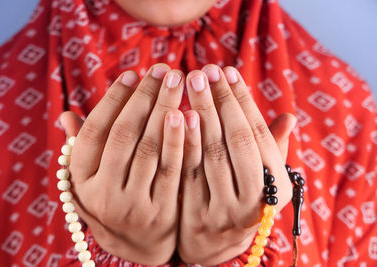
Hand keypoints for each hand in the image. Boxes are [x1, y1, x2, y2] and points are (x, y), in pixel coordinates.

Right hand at [60, 64, 185, 264]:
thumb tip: (66, 117)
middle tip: (162, 69)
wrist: (138, 245)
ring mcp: (132, 205)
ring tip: (176, 81)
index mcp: (81, 180)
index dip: (114, 99)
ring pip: (150, 148)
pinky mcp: (162, 213)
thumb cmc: (114, 199)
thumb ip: (81, 149)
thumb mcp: (89, 179)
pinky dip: (180, 139)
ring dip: (164, 109)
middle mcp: (102, 193)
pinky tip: (189, 113)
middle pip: (124, 134)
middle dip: (145, 96)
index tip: (132, 74)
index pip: (95, 131)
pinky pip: (173, 169)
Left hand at [178, 65, 295, 264]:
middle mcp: (254, 199)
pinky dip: (185, 142)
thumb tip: (289, 117)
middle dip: (221, 100)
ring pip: (213, 153)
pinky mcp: (196, 216)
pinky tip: (178, 115)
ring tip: (191, 81)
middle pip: (237, 140)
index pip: (258, 135)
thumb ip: (273, 150)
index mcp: (276, 186)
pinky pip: (188, 172)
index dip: (243, 101)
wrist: (215, 246)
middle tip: (206, 69)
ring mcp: (225, 209)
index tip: (229, 72)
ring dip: (202, 113)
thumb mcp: (264, 180)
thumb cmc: (241, 200)